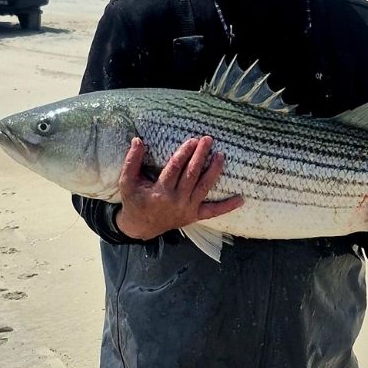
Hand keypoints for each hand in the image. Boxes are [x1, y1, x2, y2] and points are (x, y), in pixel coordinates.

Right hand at [115, 136, 242, 239]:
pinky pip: (213, 212)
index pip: (174, 169)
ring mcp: (187, 209)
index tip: (192, 141)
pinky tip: (241, 199)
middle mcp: (176, 201)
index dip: (184, 154)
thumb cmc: (134, 201)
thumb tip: (138, 140)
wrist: (141, 227)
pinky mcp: (194, 216)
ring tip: (221, 155)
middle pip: (191, 175)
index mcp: (160, 192)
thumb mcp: (127, 182)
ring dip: (213, 171)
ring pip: (203, 188)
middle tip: (208, 140)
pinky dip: (227, 207)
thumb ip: (132, 161)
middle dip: (200, 156)